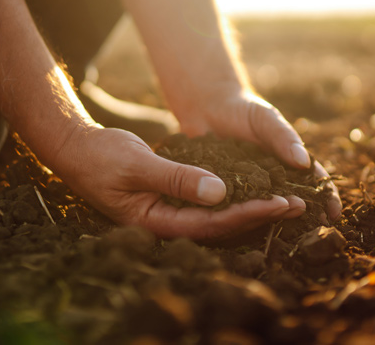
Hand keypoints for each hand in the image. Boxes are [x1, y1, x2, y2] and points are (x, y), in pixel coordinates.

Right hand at [50, 125, 307, 238]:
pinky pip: (207, 202)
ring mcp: (168, 212)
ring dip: (250, 206)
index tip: (280, 202)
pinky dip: (232, 195)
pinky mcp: (170, 198)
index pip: (212, 224)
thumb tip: (220, 193)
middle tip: (298, 204)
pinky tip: (254, 187)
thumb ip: (177, 179)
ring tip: (286, 199)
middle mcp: (166, 222)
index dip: (248, 214)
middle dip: (259, 215)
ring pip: (217, 215)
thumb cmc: (101, 157)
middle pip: (220, 226)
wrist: (76, 150)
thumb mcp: (138, 164)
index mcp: (156, 222)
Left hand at [175, 87, 341, 222]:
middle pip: (293, 201)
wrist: (208, 107)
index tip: (333, 213)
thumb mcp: (266, 119)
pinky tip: (244, 228)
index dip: (326, 197)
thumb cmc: (243, 109)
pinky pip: (235, 206)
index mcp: (288, 162)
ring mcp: (249, 187)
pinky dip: (242, 218)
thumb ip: (284, 137)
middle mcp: (272, 179)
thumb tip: (304, 162)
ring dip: (274, 221)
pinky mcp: (225, 191)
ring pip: (265, 209)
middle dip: (306, 217)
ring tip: (283, 234)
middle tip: (314, 233)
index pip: (313, 182)